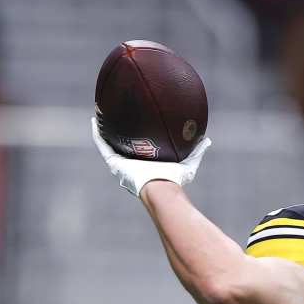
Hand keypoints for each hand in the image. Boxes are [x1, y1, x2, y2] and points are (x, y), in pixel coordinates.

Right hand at [91, 117, 210, 196]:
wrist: (161, 188)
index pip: (142, 150)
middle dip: (120, 134)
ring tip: (100, 115)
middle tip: (117, 118)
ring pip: (109, 144)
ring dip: (104, 130)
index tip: (138, 128)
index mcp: (148, 165)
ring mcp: (122, 164)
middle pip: (124, 146)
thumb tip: (208, 139)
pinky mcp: (114, 163)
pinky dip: (97, 133)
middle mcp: (133, 164)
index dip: (138, 140)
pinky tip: (95, 119)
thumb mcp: (189, 164)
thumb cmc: (175, 180)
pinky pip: (103, 145)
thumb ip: (197, 151)